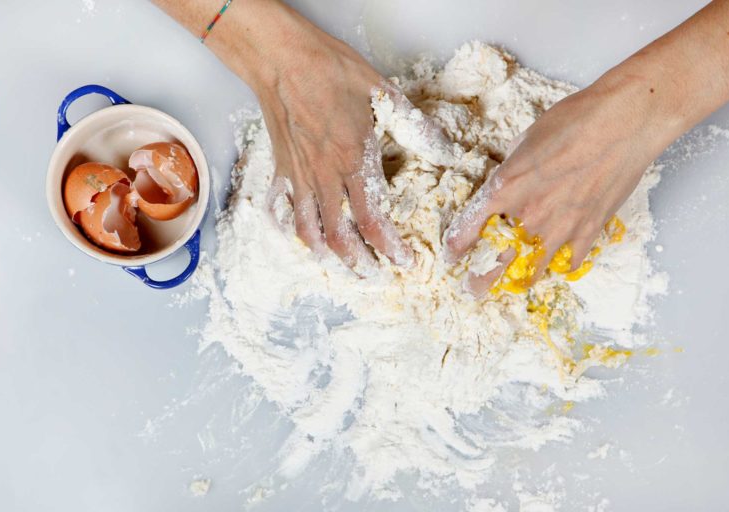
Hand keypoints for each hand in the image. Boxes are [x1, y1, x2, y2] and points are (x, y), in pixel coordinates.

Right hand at [241, 5, 423, 273]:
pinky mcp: (281, 169)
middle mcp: (325, 177)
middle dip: (360, 264)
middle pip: (341, 236)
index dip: (389, 247)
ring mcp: (300, 176)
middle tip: (375, 277)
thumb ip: (417, 129)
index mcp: (354, 161)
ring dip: (327, 255)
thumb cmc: (332, 72)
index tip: (403, 261)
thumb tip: (447, 152)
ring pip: (310, 230)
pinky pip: (283, 210)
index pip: (373, 219)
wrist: (283, 59)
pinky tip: (301, 237)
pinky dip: (291, 229)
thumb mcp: (385, 95)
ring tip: (340, 267)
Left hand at [444, 80, 661, 295]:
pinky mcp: (589, 231)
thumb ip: (513, 167)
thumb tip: (510, 178)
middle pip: (495, 260)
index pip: (468, 228)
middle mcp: (528, 214)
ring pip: (532, 269)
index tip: (453, 258)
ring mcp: (560, 227)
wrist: (625, 122)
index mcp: (505, 188)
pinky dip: (562, 264)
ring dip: (520, 277)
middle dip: (480, 279)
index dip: (457, 247)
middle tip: (473, 288)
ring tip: (514, 284)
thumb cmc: (576, 120)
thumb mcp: (527, 140)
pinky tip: (558, 264)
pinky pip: (570, 261)